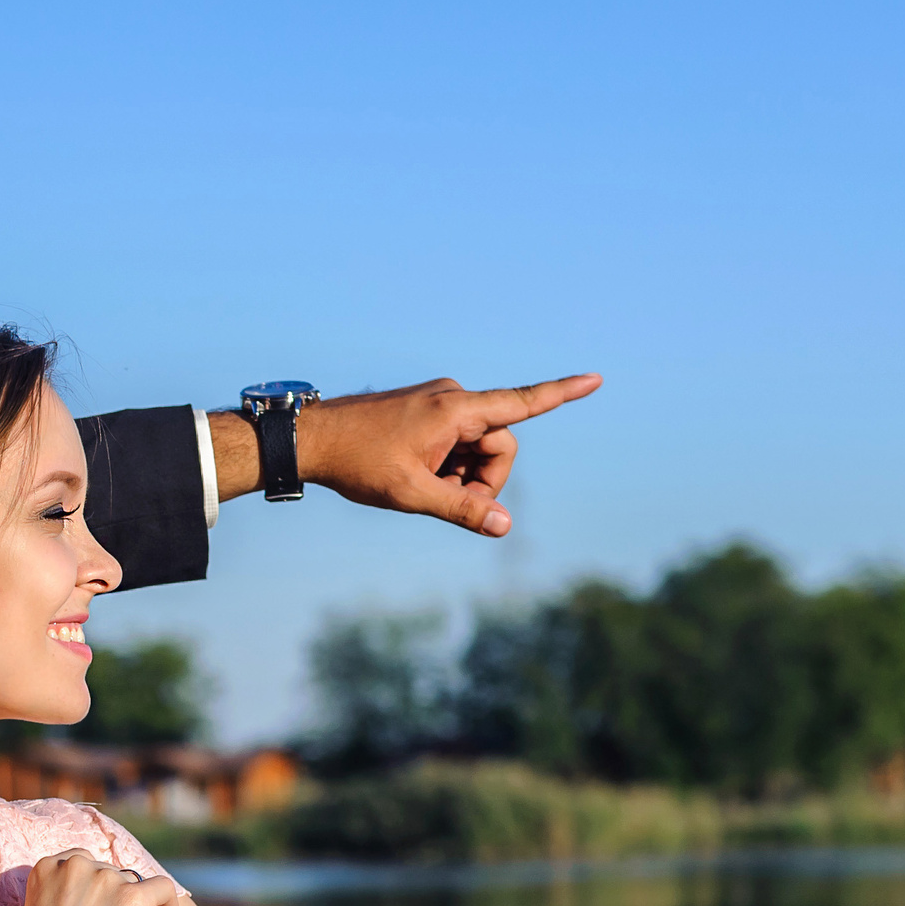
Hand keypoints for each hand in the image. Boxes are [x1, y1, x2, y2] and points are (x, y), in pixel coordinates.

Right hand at [5, 850, 181, 905]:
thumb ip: (70, 898)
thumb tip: (112, 899)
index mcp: (47, 867)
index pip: (83, 864)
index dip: (95, 889)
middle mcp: (75, 865)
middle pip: (110, 876)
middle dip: (113, 905)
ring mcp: (104, 878)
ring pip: (134, 887)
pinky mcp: (133, 897)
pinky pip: (163, 888)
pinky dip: (168, 903)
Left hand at [211, 374, 601, 533]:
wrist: (310, 439)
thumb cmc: (358, 463)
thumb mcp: (413, 494)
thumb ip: (463, 510)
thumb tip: (504, 526)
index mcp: (455, 409)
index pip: (521, 402)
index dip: (561, 394)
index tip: (594, 379)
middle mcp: (453, 397)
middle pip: (498, 445)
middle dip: (485, 480)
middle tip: (452, 505)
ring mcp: (438, 402)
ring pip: (475, 447)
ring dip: (462, 475)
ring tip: (422, 487)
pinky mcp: (425, 411)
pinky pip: (454, 441)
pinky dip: (446, 464)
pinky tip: (414, 475)